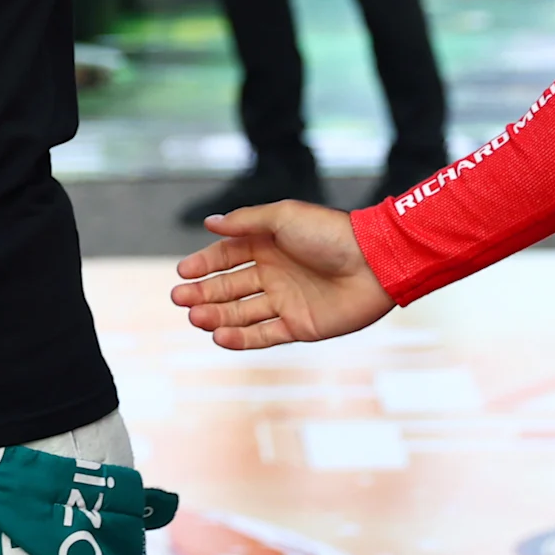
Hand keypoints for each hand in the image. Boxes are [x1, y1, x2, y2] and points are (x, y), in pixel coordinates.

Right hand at [169, 202, 394, 347]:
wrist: (375, 263)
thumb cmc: (330, 233)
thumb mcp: (284, 216)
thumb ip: (245, 222)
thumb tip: (210, 222)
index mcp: (269, 245)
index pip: (226, 256)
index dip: (203, 264)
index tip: (182, 273)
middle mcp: (274, 274)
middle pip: (229, 287)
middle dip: (202, 292)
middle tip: (179, 299)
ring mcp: (286, 302)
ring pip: (241, 313)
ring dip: (216, 316)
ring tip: (195, 318)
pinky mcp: (300, 326)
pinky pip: (264, 335)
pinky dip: (241, 338)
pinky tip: (219, 336)